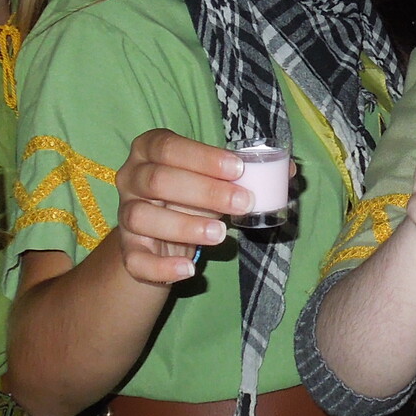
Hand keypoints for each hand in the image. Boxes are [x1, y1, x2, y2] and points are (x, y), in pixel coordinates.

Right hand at [113, 129, 273, 284]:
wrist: (159, 233)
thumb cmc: (191, 194)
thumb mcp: (215, 179)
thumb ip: (246, 173)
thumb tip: (289, 171)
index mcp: (149, 150)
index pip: (168, 146)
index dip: (202, 157)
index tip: (238, 169)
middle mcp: (131, 178)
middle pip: (158, 180)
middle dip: (204, 191)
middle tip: (242, 202)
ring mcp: (126, 215)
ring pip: (143, 217)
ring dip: (184, 226)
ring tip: (221, 234)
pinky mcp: (128, 250)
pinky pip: (136, 260)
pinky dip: (162, 266)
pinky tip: (190, 269)